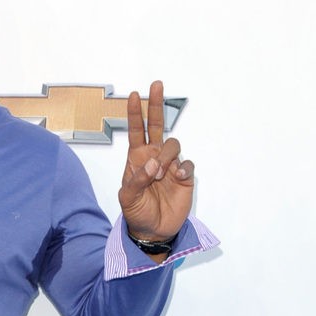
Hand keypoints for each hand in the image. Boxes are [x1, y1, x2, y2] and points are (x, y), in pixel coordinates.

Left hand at [117, 79, 193, 243]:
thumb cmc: (137, 212)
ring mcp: (170, 165)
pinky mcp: (184, 176)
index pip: (136, 131)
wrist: (153, 231)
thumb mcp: (128, 198)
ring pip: (173, 144)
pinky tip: (177, 178)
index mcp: (137, 158)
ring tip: (160, 175)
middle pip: (157, 125)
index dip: (135, 113)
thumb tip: (152, 164)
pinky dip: (183, 168)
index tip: (134, 95)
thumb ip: (136, 180)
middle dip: (156, 105)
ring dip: (166, 156)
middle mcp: (154, 157)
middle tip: (156, 84)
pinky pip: (187, 163)